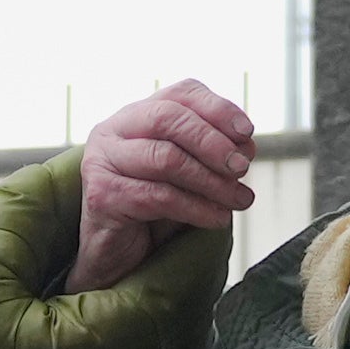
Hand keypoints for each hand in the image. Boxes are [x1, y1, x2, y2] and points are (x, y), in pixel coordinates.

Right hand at [71, 81, 259, 292]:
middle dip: (213, 142)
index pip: (181, 94)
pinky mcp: (101, 195)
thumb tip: (246, 147)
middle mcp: (112, 130)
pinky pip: (157, 197)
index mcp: (136, 114)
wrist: (114, 254)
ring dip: (211, 181)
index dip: (217, 109)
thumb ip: (212, 153)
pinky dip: (196, 208)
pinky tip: (218, 219)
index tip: (247, 132)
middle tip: (241, 168)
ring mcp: (101, 161)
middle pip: (169, 119)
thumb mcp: (186, 172)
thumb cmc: (151, 209)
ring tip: (239, 200)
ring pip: (166, 159)